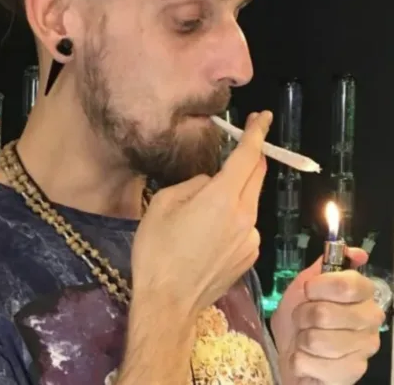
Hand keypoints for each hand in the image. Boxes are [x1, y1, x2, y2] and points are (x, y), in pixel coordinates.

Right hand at [131, 110, 271, 316]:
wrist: (168, 303)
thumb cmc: (158, 251)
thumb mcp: (164, 204)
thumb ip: (194, 184)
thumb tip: (211, 183)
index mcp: (222, 199)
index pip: (248, 157)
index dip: (257, 133)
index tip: (264, 117)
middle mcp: (245, 216)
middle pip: (257, 175)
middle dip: (253, 155)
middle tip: (245, 141)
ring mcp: (251, 239)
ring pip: (250, 201)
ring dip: (239, 190)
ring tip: (207, 206)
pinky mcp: (250, 256)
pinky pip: (246, 224)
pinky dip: (235, 216)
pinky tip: (211, 233)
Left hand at [271, 248, 384, 383]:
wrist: (289, 351)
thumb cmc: (298, 315)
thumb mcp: (305, 284)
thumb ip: (326, 265)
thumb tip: (358, 252)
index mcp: (362, 292)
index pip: (348, 284)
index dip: (320, 286)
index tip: (309, 290)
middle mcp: (371, 319)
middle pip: (327, 314)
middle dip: (303, 315)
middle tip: (303, 318)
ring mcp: (365, 348)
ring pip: (318, 340)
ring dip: (301, 339)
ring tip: (304, 339)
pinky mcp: (353, 372)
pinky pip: (316, 363)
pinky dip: (302, 360)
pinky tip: (308, 358)